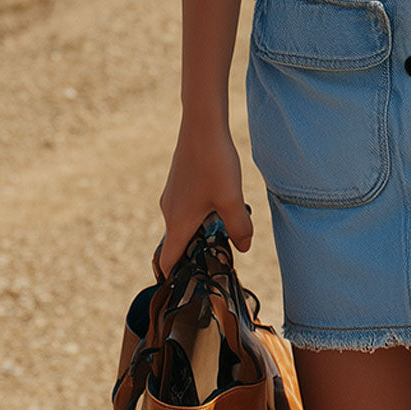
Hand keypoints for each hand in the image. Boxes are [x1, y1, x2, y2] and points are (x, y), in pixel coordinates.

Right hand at [158, 117, 253, 275]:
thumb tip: (243, 248)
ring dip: (203, 227)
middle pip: (178, 243)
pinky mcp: (178, 181)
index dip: (175, 278)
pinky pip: (187, 205)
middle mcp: (169, 212)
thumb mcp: (232, 199)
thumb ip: (239, 228)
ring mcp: (172, 195)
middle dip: (198, 250)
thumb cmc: (214, 163)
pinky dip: (201, 210)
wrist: (201, 125)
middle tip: (223, 250)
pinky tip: (222, 196)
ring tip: (228, 219)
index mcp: (178, 224)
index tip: (192, 284)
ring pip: (184, 222)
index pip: (166, 262)